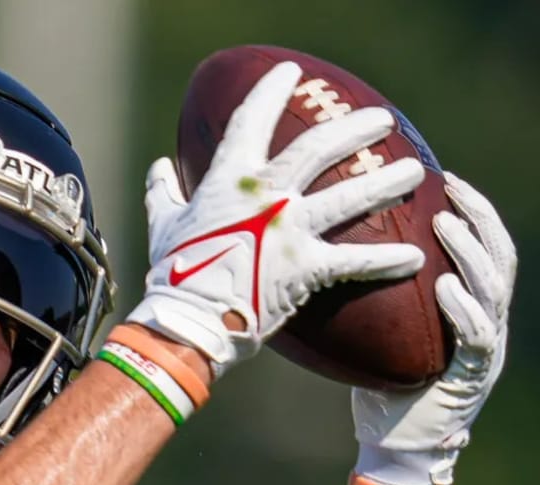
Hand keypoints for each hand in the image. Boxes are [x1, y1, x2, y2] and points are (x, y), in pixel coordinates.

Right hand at [128, 60, 425, 377]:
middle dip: (355, 129)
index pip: (252, 121)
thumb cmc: (172, 276)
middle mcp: (267, 197)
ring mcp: (290, 231)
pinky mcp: (307, 269)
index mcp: (229, 181)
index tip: (289, 73)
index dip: (271, 91)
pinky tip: (413, 256)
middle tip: (381, 121)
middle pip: (320, 148)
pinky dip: (387, 259)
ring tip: (414, 172)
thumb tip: (159, 167)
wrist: (188, 323)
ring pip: (350, 196)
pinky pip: (355, 260)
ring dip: (386, 181)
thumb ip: (164, 193)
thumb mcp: (163, 227)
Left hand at [350, 173, 515, 484]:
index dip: (473, 212)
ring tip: (445, 223)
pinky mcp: (473, 377)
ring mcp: (486, 350)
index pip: (483, 249)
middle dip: (479, 216)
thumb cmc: (383, 392)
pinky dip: (463, 308)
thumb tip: (332, 261)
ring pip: (493, 288)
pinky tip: (447, 285)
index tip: (447, 179)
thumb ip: (378, 303)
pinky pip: (477, 335)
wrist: (395, 450)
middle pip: (498, 256)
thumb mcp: (380, 338)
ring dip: (471, 251)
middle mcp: (488, 323)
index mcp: (471, 310)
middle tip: (451, 186)